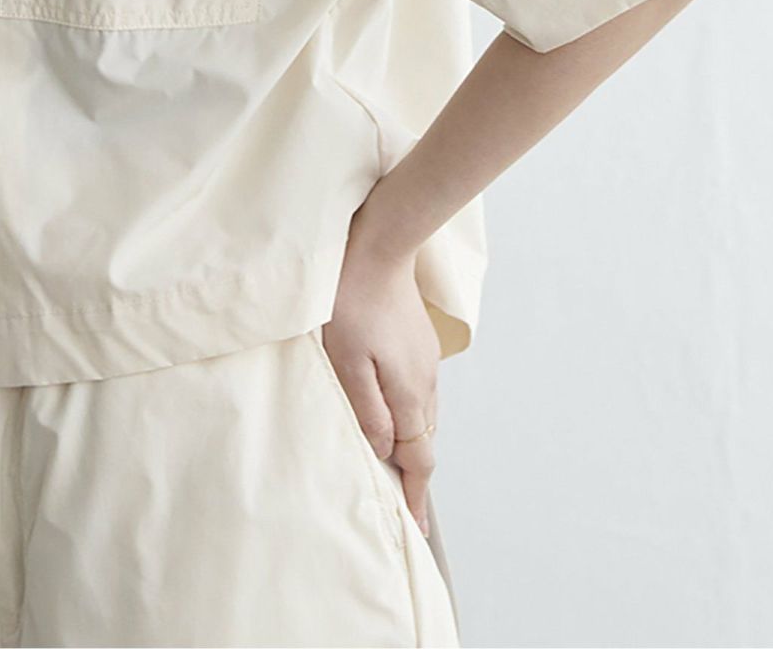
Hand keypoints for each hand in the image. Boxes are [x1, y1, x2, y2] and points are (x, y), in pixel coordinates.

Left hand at [321, 201, 439, 536]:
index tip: (415, 528)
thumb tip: (382, 450)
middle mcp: (425, 381)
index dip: (415, 497)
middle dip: (414, 475)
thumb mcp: (346, 359)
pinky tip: (390, 412)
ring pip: (421, 417)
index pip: (418, 460)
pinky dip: (407, 415)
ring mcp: (424, 360)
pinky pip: (417, 392)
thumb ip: (366, 409)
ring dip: (410, 444)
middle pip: (423, 442)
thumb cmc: (352, 298)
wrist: (378, 244)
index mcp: (410, 392)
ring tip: (393, 466)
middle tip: (401, 504)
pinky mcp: (417, 343)